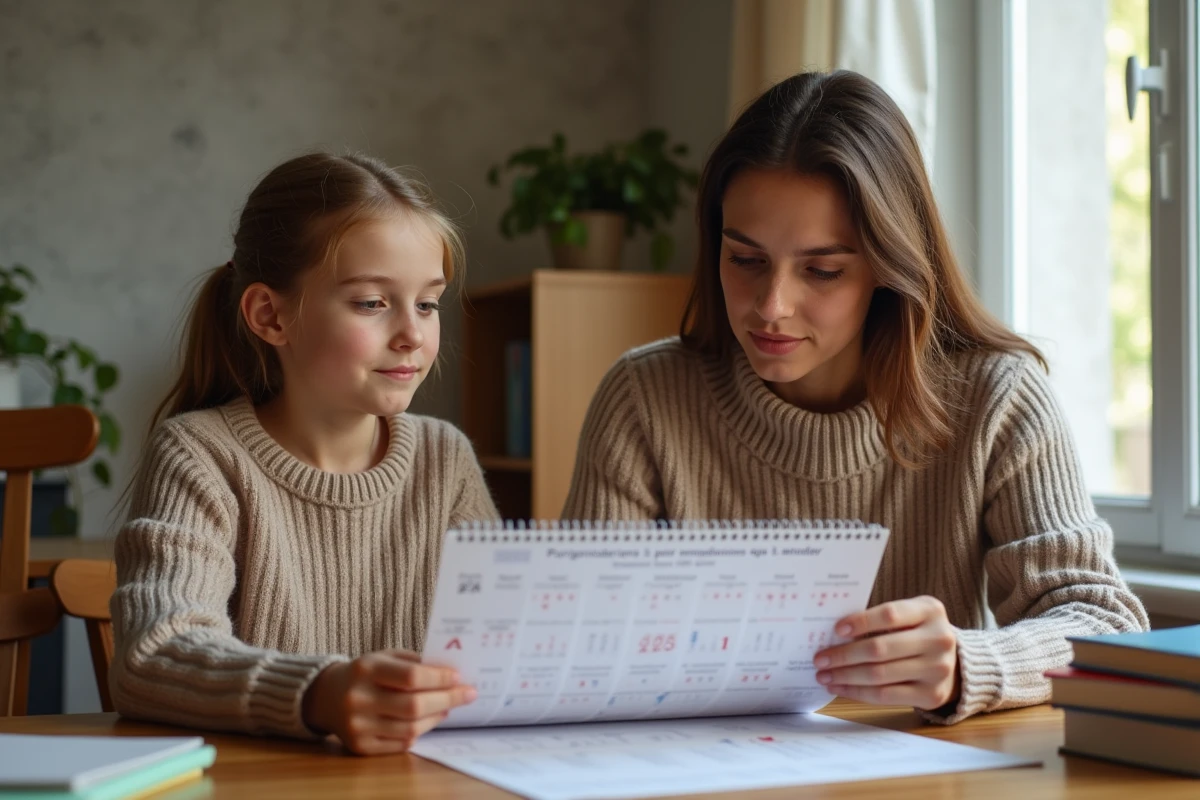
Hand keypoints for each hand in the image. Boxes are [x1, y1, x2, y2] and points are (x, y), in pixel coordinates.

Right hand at [302, 649, 476, 754]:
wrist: (326, 696)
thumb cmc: (365, 673)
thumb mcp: (384, 657)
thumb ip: (414, 663)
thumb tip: (451, 674)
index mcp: (366, 669)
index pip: (411, 677)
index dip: (439, 679)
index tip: (459, 677)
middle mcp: (359, 699)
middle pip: (413, 706)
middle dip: (447, 699)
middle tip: (468, 694)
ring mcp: (358, 726)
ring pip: (410, 728)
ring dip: (436, 718)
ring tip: (448, 707)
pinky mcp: (360, 746)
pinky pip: (401, 744)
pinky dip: (419, 732)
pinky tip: (429, 720)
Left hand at [813, 596, 959, 710]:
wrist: (956, 662)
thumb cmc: (919, 632)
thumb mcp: (911, 615)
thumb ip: (881, 619)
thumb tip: (834, 633)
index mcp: (930, 611)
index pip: (890, 615)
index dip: (860, 622)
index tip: (836, 630)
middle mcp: (939, 639)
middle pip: (881, 649)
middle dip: (844, 655)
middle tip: (820, 659)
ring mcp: (938, 670)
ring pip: (880, 675)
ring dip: (846, 676)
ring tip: (825, 676)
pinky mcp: (931, 695)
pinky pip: (886, 696)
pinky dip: (858, 692)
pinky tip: (841, 688)